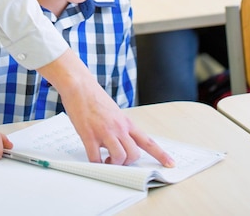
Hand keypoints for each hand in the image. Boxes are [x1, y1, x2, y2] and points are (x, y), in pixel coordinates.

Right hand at [39, 49, 174, 166]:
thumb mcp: (114, 111)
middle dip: (127, 163)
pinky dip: (96, 164)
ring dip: (112, 164)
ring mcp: (105, 131)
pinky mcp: (89, 135)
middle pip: (133, 154)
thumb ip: (119, 127)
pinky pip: (96, 158)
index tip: (170, 164)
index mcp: (126, 122)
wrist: (79, 85)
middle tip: (117, 161)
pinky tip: (93, 159)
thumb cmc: (94, 96)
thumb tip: (120, 142)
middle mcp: (119, 127)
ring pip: (119, 158)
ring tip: (105, 160)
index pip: (148, 141)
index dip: (161, 154)